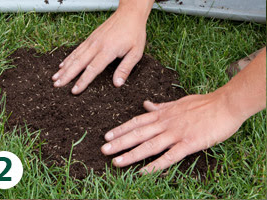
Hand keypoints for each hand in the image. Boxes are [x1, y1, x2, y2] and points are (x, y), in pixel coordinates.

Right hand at [52, 4, 149, 93]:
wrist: (129, 13)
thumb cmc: (134, 33)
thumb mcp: (136, 52)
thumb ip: (125, 68)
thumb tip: (117, 84)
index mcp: (108, 50)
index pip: (93, 69)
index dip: (83, 81)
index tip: (74, 91)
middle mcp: (97, 45)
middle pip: (79, 63)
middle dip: (67, 76)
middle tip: (57, 85)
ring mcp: (92, 41)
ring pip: (75, 56)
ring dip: (64, 68)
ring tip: (55, 77)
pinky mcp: (90, 38)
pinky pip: (77, 50)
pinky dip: (68, 58)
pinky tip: (62, 64)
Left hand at [101, 92, 243, 173]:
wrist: (225, 104)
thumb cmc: (203, 103)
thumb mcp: (178, 102)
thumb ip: (161, 106)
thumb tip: (146, 105)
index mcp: (163, 114)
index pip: (137, 122)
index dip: (121, 129)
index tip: (108, 136)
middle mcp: (165, 124)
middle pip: (138, 134)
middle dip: (119, 142)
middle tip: (104, 150)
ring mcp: (176, 134)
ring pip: (149, 146)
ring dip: (131, 154)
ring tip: (116, 161)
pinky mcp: (188, 144)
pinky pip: (169, 157)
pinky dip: (155, 165)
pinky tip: (142, 172)